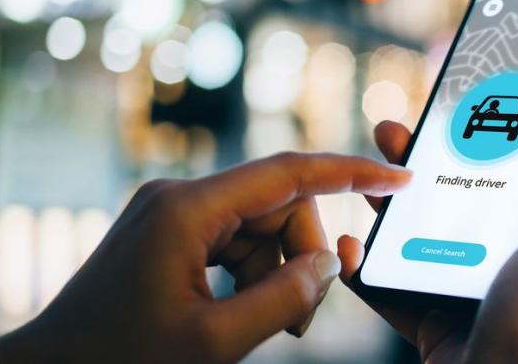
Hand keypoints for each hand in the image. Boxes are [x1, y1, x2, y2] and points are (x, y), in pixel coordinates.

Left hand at [0, 152, 410, 363]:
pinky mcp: (166, 233)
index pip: (288, 172)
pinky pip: (233, 240)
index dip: (350, 173)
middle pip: (277, 204)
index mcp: (187, 209)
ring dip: (279, 271)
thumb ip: (283, 299)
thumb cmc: (120, 362)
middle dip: (303, 253)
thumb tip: (328, 266)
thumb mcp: (214, 343)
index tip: (397, 177)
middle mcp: (178, 196)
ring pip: (260, 225)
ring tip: (275, 327)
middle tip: (302, 319)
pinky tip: (247, 314)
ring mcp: (169, 213)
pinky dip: (253, 274)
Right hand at [338, 122, 517, 363]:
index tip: (451, 103)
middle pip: (452, 194)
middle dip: (418, 160)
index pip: (506, 171)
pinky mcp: (425, 318)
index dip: (479, 135)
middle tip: (391, 131)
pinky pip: (385, 286)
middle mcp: (500, 257)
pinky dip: (361, 266)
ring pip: (413, 233)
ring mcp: (460, 287)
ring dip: (385, 202)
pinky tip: (348, 242)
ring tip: (362, 175)